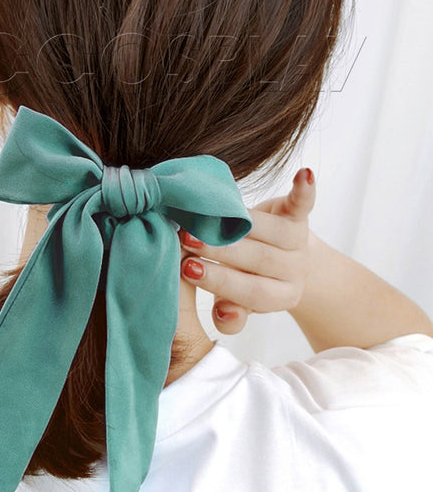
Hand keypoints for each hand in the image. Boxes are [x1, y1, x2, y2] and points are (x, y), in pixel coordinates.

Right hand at [179, 167, 315, 333]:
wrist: (282, 259)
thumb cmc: (247, 280)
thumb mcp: (237, 303)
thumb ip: (229, 313)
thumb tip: (224, 315)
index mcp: (279, 297)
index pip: (251, 292)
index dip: (219, 280)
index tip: (188, 269)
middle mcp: (294, 272)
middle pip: (259, 260)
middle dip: (220, 249)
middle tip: (187, 240)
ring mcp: (299, 242)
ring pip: (270, 231)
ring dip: (237, 222)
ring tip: (203, 216)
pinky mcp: (298, 215)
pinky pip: (304, 203)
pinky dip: (304, 189)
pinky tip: (304, 176)